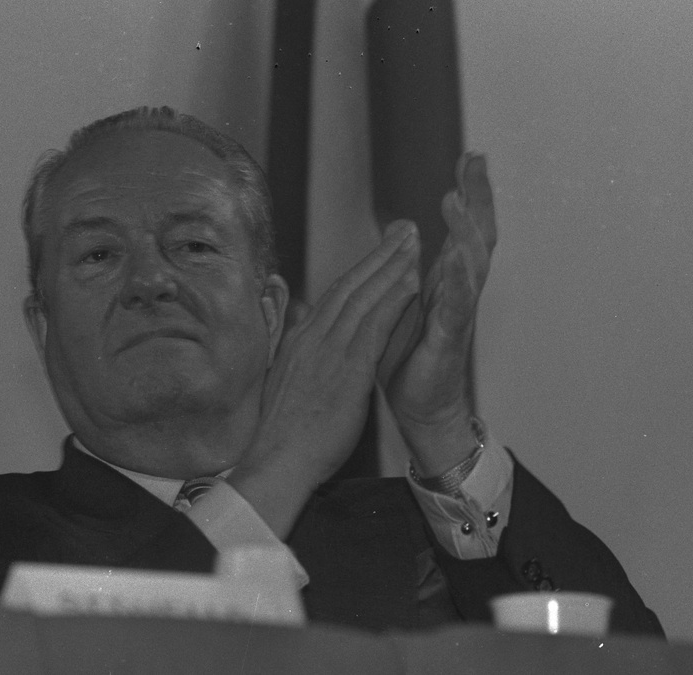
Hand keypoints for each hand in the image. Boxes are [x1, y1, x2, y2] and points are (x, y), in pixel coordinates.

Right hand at [228, 220, 420, 535]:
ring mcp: (329, 352)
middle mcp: (312, 338)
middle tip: (406, 230)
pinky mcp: (346, 370)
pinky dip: (394, 301)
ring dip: (392, 267)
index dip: (360, 269)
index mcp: (298, 341)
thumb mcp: (282, 382)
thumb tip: (294, 330)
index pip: (333, 295)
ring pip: (364, 297)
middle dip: (380, 254)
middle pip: (350, 285)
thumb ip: (291, 351)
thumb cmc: (282, 432)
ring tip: (415, 244)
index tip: (381, 250)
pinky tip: (414, 283)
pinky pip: (374, 326)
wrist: (277, 459)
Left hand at [377, 152, 496, 475]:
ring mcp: (459, 314)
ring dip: (465, 230)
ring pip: (471, 265)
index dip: (469, 192)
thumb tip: (403, 231)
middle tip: (476, 159)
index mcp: (447, 280)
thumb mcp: (405, 301)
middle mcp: (459, 291)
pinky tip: (457, 259)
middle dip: (478, 196)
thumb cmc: (411, 357)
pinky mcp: (450, 340)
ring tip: (456, 198)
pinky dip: (459, 282)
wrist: (418, 408)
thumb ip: (410, 268)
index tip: (471, 155)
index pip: (463, 227)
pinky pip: (458, 307)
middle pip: (477, 234)